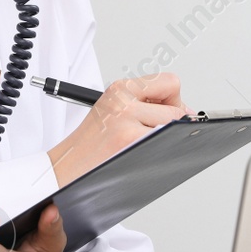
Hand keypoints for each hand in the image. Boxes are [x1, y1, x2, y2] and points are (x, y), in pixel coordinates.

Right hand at [47, 72, 189, 185]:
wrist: (64, 168)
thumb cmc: (91, 145)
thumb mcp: (114, 111)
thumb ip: (146, 104)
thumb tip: (187, 112)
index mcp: (121, 88)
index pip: (170, 82)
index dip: (174, 101)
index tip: (167, 114)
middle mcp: (123, 98)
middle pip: (177, 106)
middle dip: (173, 123)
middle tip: (151, 135)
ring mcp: (126, 117)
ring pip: (173, 124)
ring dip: (165, 139)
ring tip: (140, 146)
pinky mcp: (129, 137)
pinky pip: (165, 141)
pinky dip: (161, 151)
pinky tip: (141, 155)